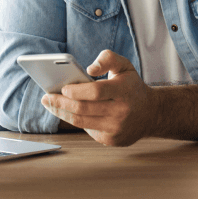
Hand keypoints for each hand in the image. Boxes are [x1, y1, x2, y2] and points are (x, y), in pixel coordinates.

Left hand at [41, 50, 155, 146]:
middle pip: (84, 109)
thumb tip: (89, 69)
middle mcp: (121, 112)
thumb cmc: (132, 86)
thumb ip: (107, 58)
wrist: (150, 114)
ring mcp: (116, 128)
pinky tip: (66, 112)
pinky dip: (74, 120)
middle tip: (47, 97)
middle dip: (61, 103)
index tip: (63, 88)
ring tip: (50, 104)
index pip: (97, 92)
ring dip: (62, 113)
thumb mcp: (125, 66)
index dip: (77, 91)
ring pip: (81, 121)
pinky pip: (87, 129)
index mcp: (124, 91)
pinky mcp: (111, 140)